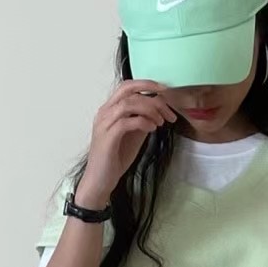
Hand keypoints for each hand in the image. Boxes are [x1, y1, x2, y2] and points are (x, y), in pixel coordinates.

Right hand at [76, 79, 178, 207]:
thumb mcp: (133, 136)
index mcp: (110, 109)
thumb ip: (142, 121)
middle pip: (128, 89)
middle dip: (151, 92)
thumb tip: (157, 112)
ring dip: (150, 110)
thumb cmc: (115, 159)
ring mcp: (105, 123)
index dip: (147, 86)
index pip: (128, 87)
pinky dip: (143, 122)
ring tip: (161, 122)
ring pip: (129, 104)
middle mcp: (105, 112)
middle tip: (168, 105)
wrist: (100, 180)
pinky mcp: (108, 137)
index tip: (166, 94)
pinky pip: (127, 122)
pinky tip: (152, 129)